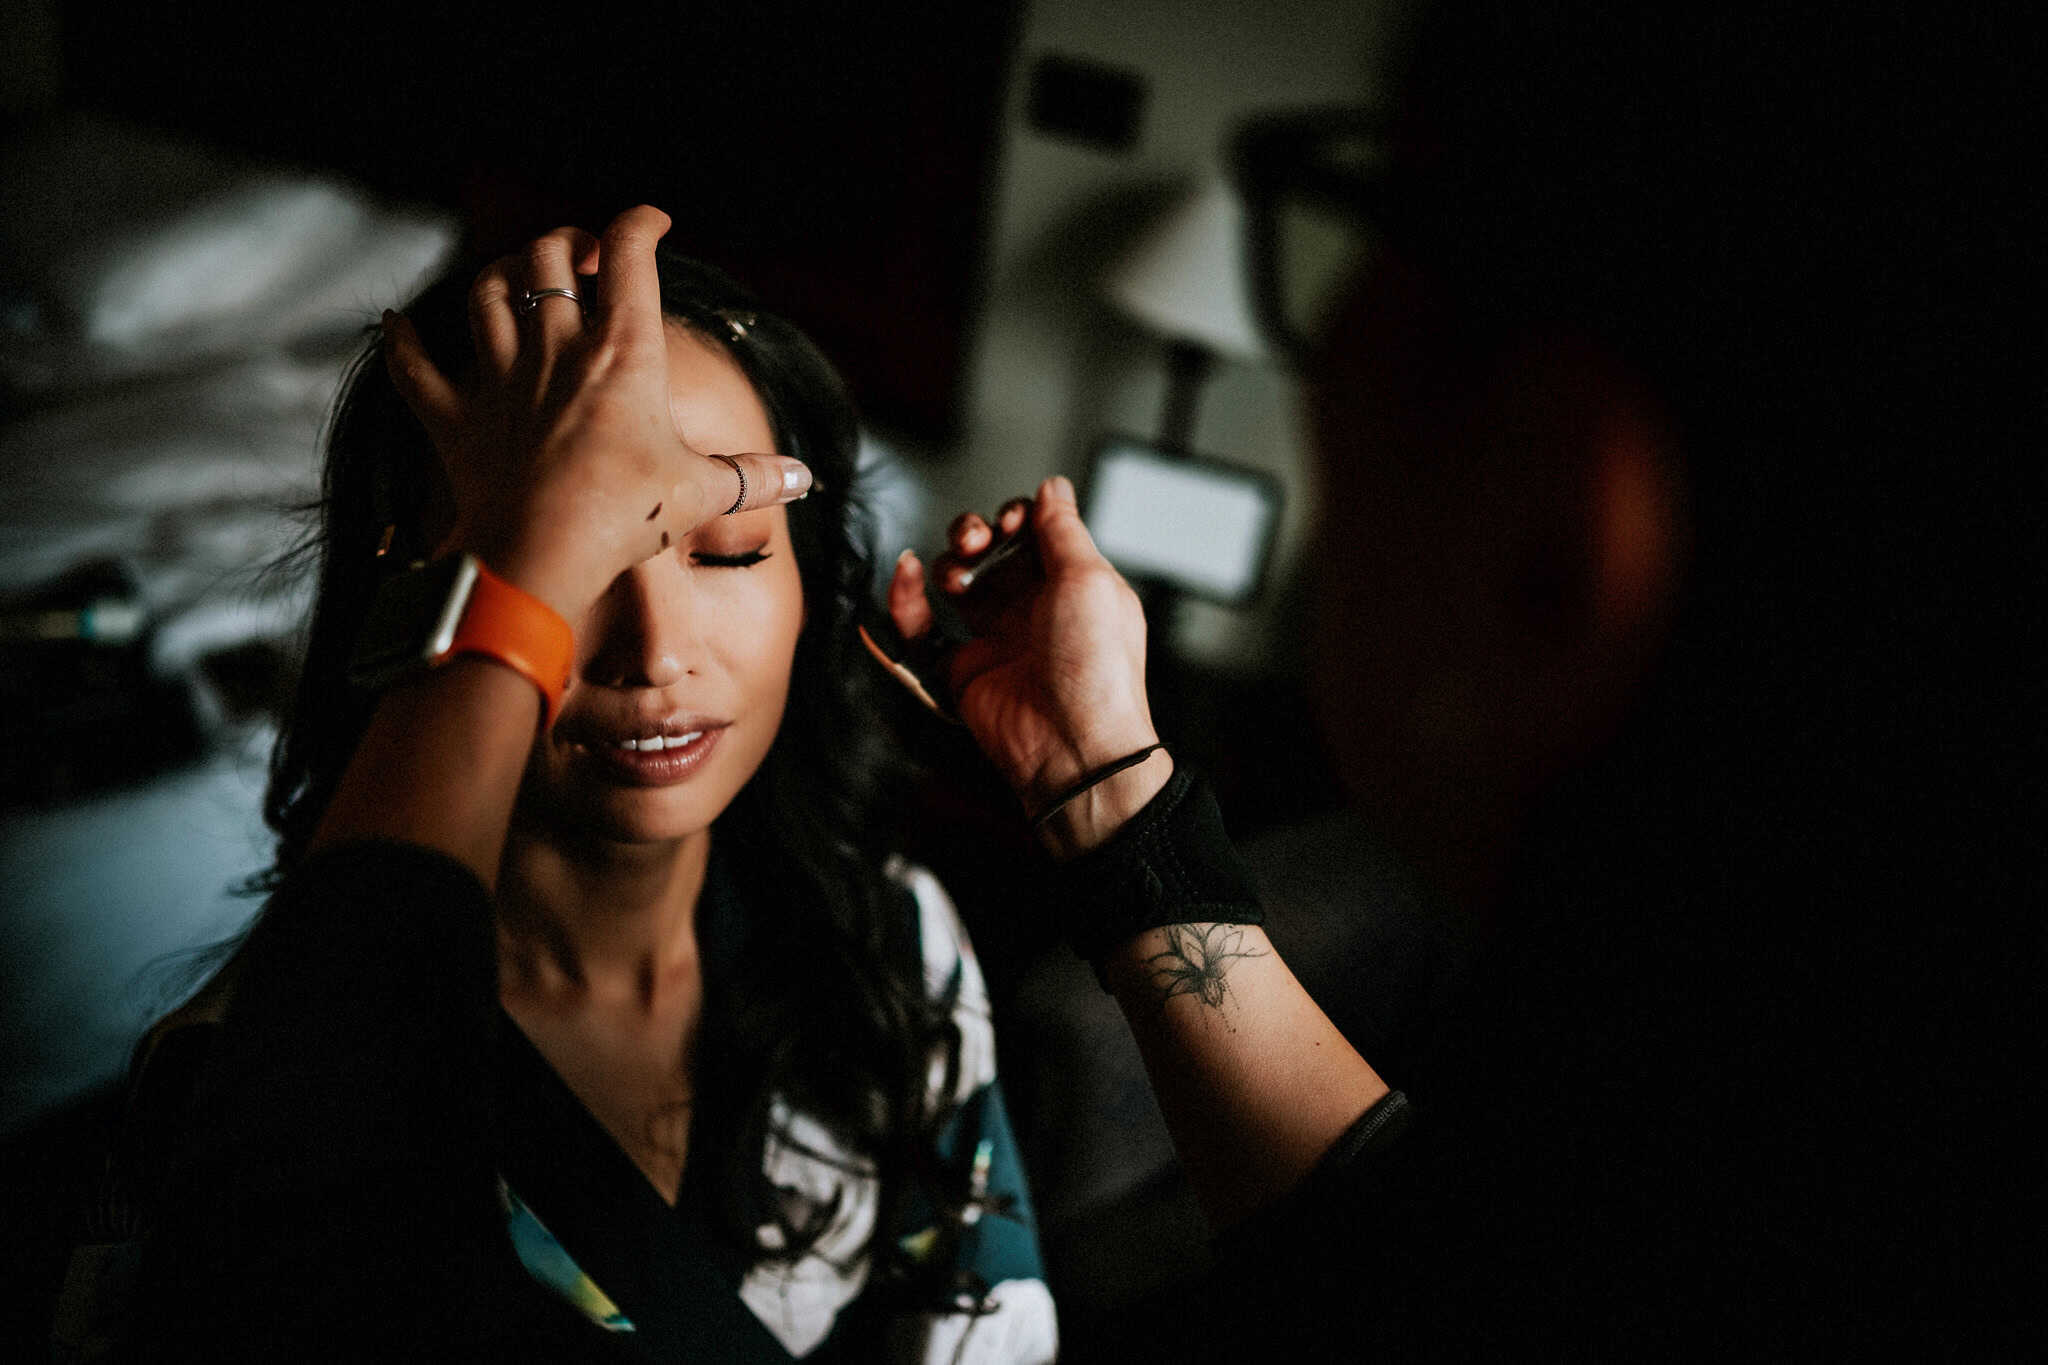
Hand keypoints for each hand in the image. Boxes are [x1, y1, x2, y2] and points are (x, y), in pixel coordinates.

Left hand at [381, 206, 809, 621]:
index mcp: (622, 352)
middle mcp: (555, 348)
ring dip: (501, 274)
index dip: (640, 224)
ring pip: (486, 292)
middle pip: (547, 256)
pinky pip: (414, 368)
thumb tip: (804, 478)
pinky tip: (401, 325)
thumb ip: (750, 477)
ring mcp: (499, 378)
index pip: (629, 256)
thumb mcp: (700, 493)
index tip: (652, 222)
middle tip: (583, 257)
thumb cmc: (626, 518)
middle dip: (565, 241)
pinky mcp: (456, 418)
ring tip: (518, 278)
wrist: (540, 558)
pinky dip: (404, 343)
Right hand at [887, 476, 1171, 853]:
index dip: (1017, 517)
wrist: (1073, 745)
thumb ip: (1064, 529)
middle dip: (976, 534)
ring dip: (947, 563)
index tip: (1009, 521)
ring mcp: (999, 638)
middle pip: (992, 552)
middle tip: (974, 539)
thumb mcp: (1090, 579)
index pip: (1036, 533)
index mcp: (1073, 586)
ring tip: (954, 573)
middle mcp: (1036, 609)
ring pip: (957, 582)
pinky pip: (924, 628)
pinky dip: (906, 599)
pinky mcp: (963, 669)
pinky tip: (905, 575)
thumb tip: (1053, 488)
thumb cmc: (1095, 668)